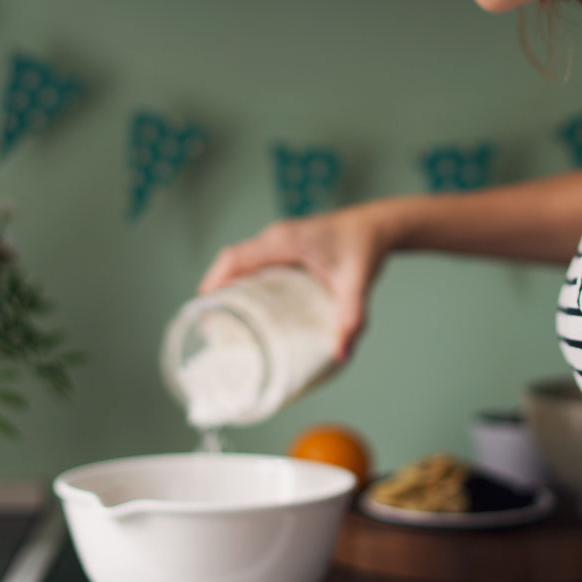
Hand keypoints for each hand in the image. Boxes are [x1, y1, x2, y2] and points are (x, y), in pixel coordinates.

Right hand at [198, 203, 400, 361]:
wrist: (377, 226)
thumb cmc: (364, 248)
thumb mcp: (358, 284)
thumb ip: (352, 317)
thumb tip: (341, 355)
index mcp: (284, 241)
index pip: (236, 257)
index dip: (215, 281)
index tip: (205, 311)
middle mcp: (275, 237)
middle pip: (231, 262)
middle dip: (216, 291)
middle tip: (212, 326)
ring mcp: (278, 240)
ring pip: (240, 261)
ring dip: (227, 286)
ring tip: (222, 321)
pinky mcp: (283, 247)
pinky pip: (253, 262)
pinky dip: (242, 281)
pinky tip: (246, 306)